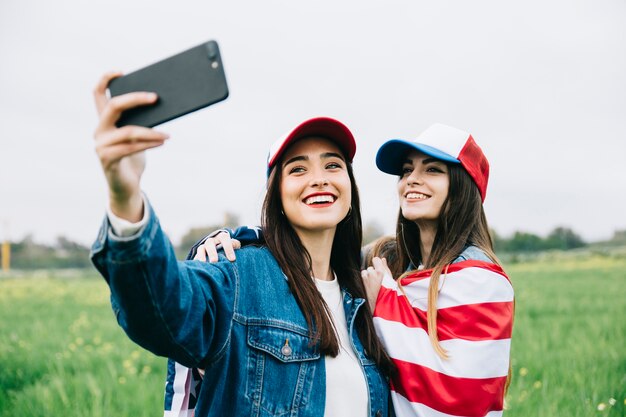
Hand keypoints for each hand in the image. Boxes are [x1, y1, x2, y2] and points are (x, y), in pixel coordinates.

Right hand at [93, 72, 169, 221]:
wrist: (127, 186)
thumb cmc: (134, 158)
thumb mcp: (137, 136)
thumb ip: (140, 122)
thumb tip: (160, 105)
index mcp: (104, 121)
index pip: (97, 94)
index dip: (106, 79)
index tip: (121, 71)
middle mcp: (99, 130)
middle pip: (114, 106)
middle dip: (135, 99)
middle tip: (156, 97)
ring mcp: (101, 145)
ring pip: (128, 131)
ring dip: (151, 131)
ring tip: (167, 134)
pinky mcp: (108, 159)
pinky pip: (131, 148)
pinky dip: (149, 144)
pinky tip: (162, 141)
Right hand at [193, 231, 240, 262]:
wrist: (220, 246)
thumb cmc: (230, 247)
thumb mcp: (235, 245)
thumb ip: (235, 245)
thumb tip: (234, 253)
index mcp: (222, 237)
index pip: (224, 238)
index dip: (228, 248)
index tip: (232, 259)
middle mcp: (212, 240)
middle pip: (210, 243)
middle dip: (212, 252)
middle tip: (215, 261)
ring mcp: (204, 246)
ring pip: (201, 248)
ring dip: (202, 256)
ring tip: (204, 264)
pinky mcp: (199, 254)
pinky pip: (196, 256)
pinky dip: (197, 261)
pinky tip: (199, 267)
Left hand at [361, 257, 390, 311]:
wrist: (380, 306)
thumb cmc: (388, 293)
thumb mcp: (390, 279)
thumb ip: (385, 268)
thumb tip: (382, 259)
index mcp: (380, 272)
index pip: (375, 259)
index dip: (377, 263)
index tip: (379, 267)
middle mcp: (371, 274)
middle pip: (370, 268)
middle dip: (373, 272)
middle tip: (378, 281)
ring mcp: (365, 279)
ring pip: (365, 273)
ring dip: (368, 276)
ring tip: (374, 285)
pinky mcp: (361, 284)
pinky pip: (362, 278)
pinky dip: (365, 281)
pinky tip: (370, 287)